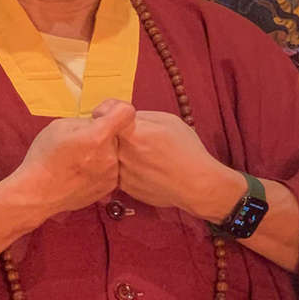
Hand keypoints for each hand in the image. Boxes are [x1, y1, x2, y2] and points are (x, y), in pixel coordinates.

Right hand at [8, 100, 135, 218]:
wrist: (37, 192)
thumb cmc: (44, 157)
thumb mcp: (60, 126)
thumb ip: (86, 120)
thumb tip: (99, 121)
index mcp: (98, 136)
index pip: (126, 112)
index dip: (114, 109)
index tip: (100, 116)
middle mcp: (110, 156)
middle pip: (117, 134)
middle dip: (102, 134)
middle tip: (81, 143)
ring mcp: (112, 174)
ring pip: (114, 152)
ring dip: (102, 152)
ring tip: (79, 160)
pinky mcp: (109, 187)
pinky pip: (111, 169)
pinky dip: (100, 168)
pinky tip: (81, 172)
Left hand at [115, 109, 242, 220]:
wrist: (196, 184)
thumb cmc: (187, 151)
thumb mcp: (168, 120)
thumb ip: (141, 116)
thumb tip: (124, 114)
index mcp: (131, 132)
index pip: (102, 114)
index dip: (106, 111)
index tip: (110, 113)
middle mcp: (122, 153)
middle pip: (107, 136)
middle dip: (117, 133)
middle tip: (135, 136)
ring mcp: (122, 172)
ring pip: (113, 155)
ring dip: (122, 152)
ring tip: (146, 155)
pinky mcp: (125, 188)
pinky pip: (120, 172)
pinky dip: (129, 169)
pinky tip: (148, 168)